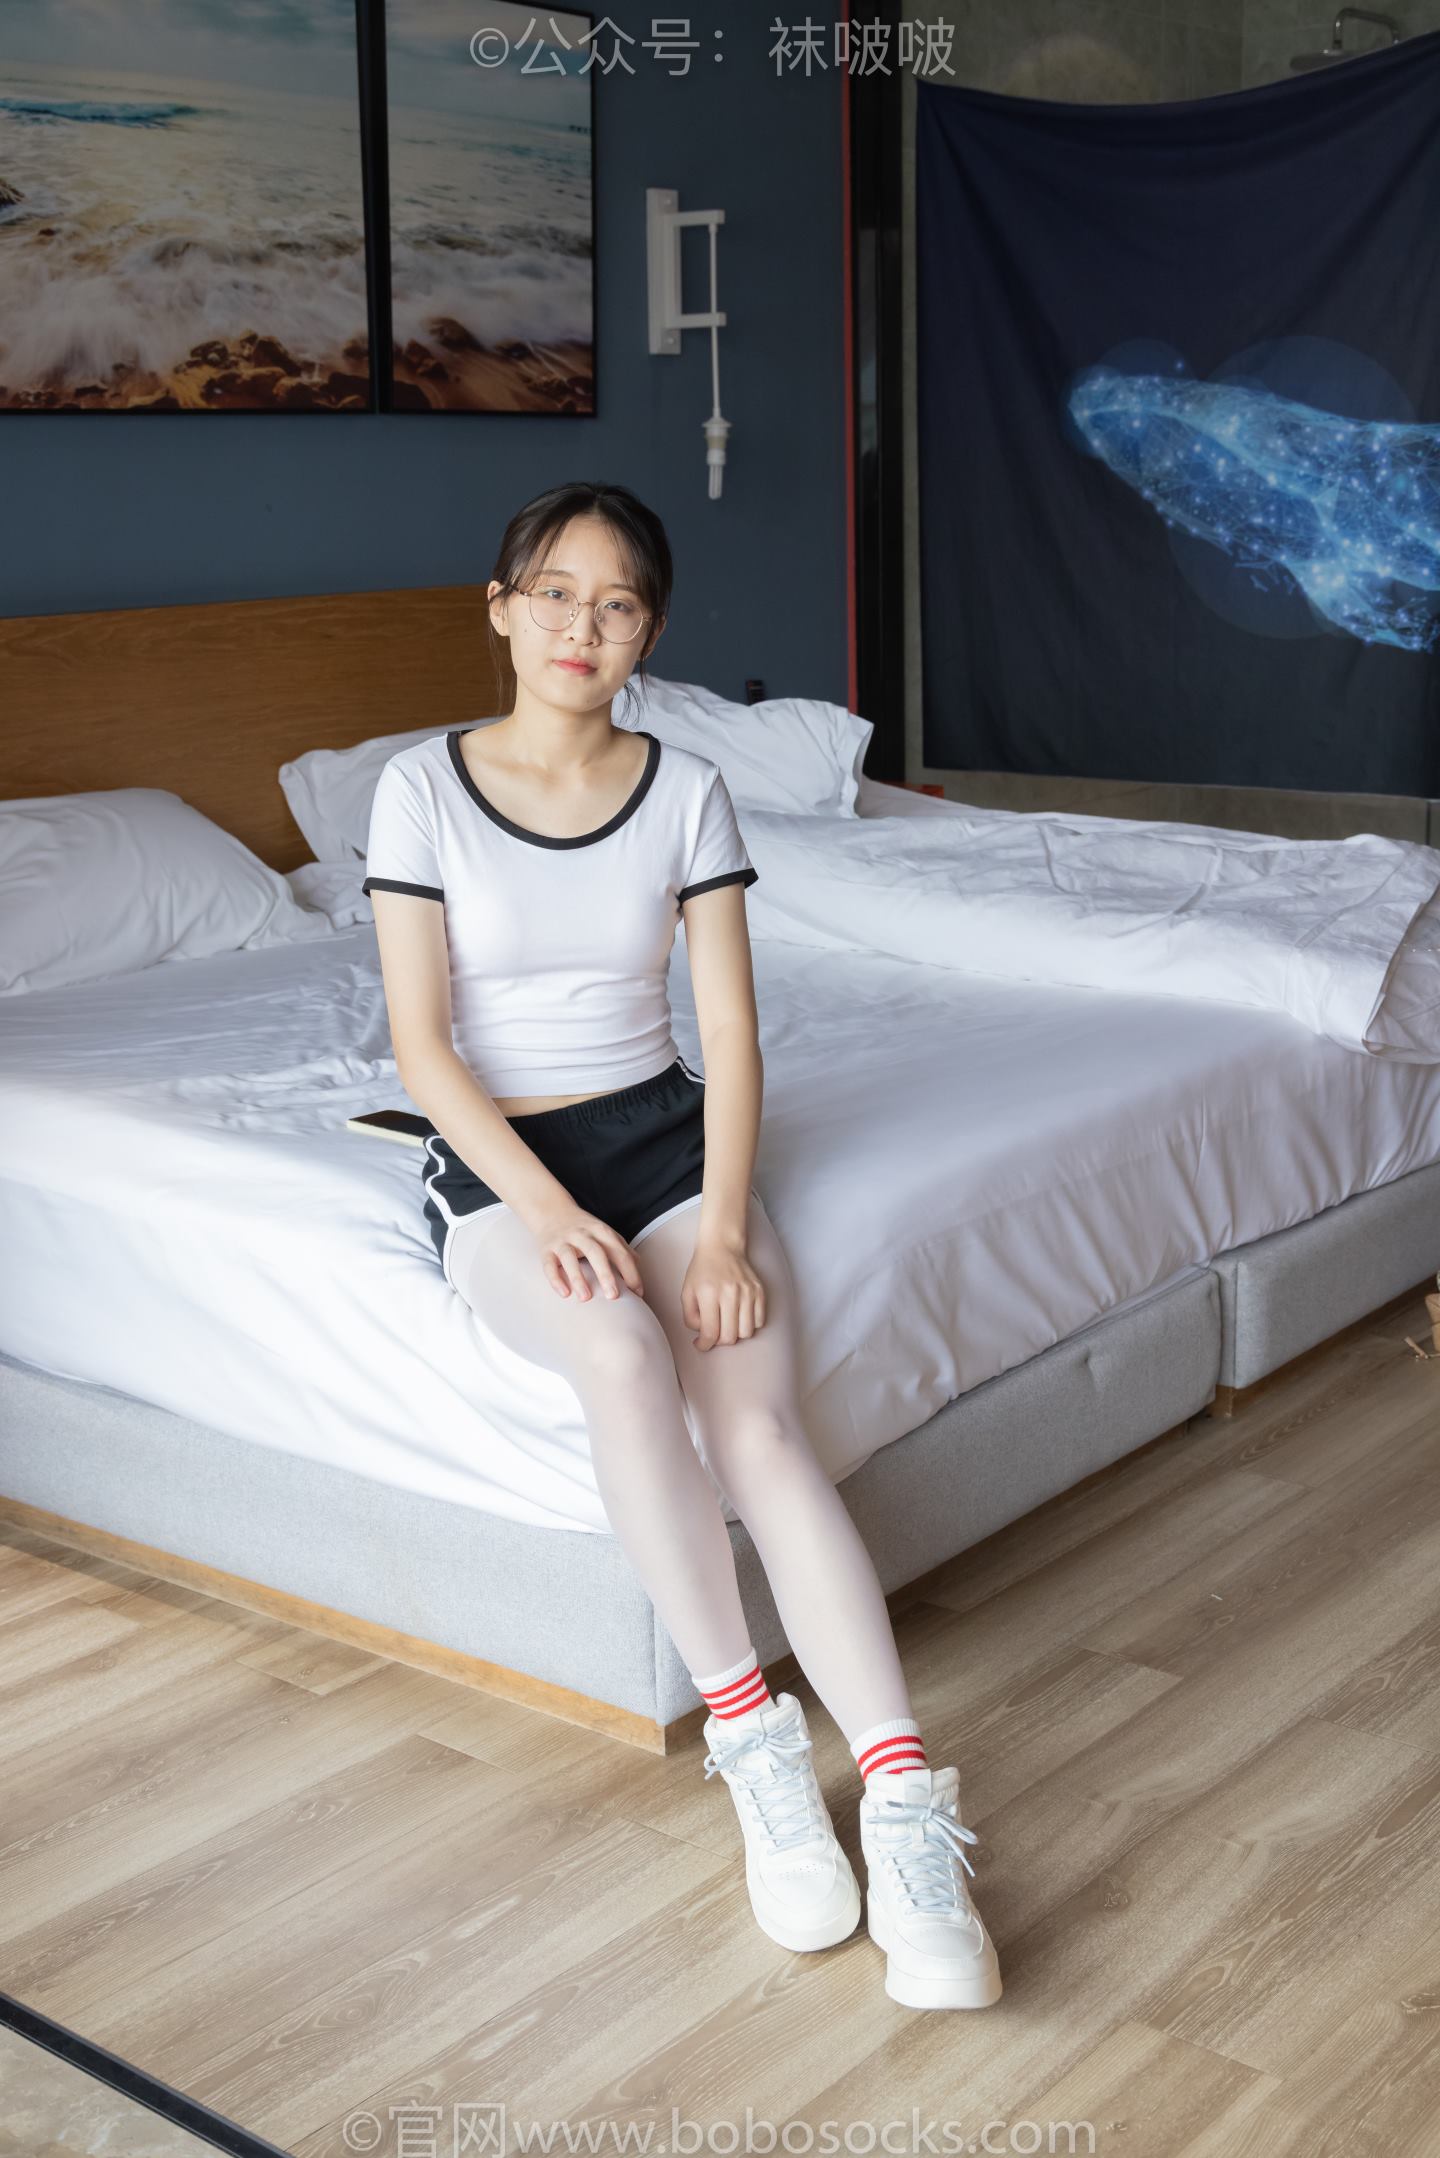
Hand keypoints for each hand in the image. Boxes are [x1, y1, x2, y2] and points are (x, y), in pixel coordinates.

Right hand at [530, 1200, 645, 1302]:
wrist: (551, 1210)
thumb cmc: (583, 1228)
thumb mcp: (604, 1232)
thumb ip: (621, 1248)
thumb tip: (639, 1265)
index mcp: (601, 1231)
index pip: (619, 1252)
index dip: (630, 1272)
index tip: (637, 1293)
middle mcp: (582, 1234)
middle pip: (595, 1252)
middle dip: (605, 1274)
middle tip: (613, 1296)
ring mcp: (563, 1241)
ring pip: (569, 1258)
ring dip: (578, 1278)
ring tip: (586, 1298)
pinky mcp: (546, 1249)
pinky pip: (549, 1264)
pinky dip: (555, 1278)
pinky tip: (564, 1293)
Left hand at [683, 1234, 765, 1349]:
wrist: (722, 1246)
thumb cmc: (702, 1270)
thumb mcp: (686, 1292)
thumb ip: (690, 1317)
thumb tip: (702, 1335)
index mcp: (709, 1294)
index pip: (710, 1332)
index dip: (704, 1345)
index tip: (701, 1345)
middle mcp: (730, 1293)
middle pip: (730, 1336)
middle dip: (719, 1341)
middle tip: (713, 1334)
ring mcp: (748, 1292)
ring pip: (747, 1332)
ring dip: (735, 1334)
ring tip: (727, 1324)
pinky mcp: (759, 1291)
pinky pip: (759, 1321)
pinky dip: (749, 1324)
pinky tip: (739, 1316)